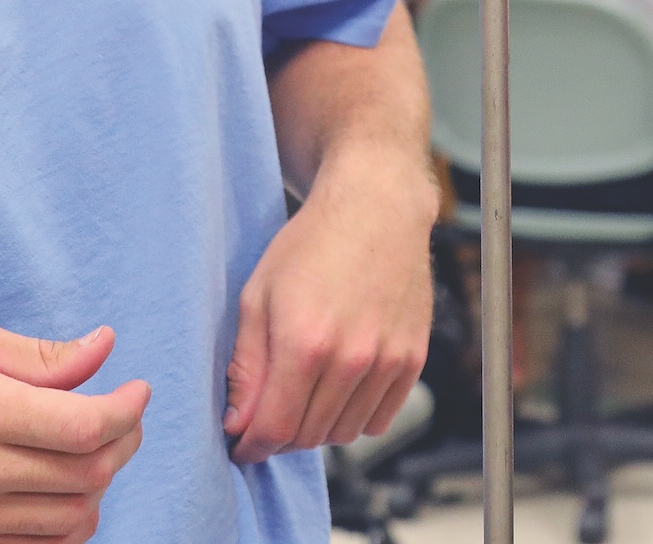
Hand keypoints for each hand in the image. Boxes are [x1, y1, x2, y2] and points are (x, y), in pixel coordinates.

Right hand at [0, 320, 148, 543]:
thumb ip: (41, 355)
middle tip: (124, 416)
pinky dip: (70, 522)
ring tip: (96, 449)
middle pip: (87, 474)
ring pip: (73, 518)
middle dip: (125, 442)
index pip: (84, 426)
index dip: (127, 410)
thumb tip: (105, 348)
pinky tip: (66, 488)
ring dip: (101, 483)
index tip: (137, 391)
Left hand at [222, 168, 433, 461]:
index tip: (242, 444)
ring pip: (345, 433)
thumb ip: (247, 366)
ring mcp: (388, 359)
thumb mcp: (259, 294)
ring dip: (318, 427)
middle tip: (269, 413)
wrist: (376, 207)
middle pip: (309, 436)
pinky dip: (356, 416)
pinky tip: (339, 389)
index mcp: (305, 341)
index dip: (253, 445)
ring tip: (304, 395)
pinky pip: (380, 419)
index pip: (276, 428)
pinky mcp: (414, 357)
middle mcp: (351, 357)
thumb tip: (238, 423)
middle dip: (281, 435)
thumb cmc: (311, 244)